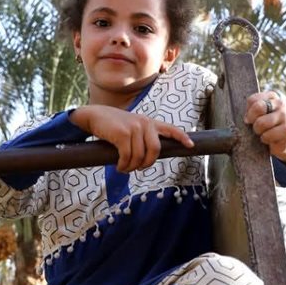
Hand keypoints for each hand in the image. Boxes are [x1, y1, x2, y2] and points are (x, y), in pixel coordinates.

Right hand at [70, 105, 193, 172]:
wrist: (95, 116)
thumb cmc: (113, 126)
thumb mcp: (132, 127)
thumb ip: (142, 137)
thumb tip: (148, 158)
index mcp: (149, 122)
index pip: (170, 129)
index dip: (182, 137)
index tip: (190, 145)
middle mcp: (144, 123)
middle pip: (155, 150)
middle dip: (146, 164)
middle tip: (136, 168)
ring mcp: (134, 128)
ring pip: (139, 156)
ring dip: (131, 167)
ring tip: (124, 167)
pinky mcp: (123, 134)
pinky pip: (127, 157)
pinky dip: (123, 165)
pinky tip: (118, 165)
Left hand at [244, 91, 285, 162]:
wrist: (278, 141)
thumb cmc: (263, 125)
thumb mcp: (255, 115)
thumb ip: (249, 111)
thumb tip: (247, 119)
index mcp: (270, 96)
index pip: (252, 100)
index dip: (248, 112)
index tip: (250, 118)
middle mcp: (280, 103)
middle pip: (258, 107)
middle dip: (253, 120)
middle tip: (255, 126)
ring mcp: (285, 116)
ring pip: (262, 123)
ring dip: (258, 131)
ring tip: (263, 132)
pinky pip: (268, 135)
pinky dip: (265, 139)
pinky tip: (269, 139)